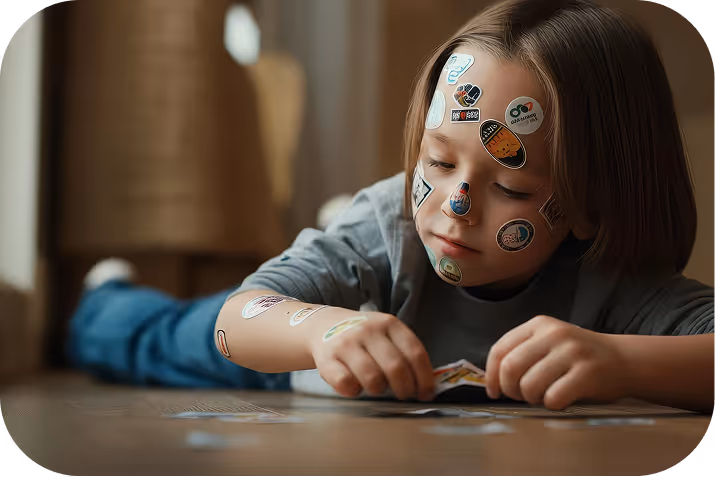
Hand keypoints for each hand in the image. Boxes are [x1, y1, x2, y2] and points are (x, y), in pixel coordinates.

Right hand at [309, 313, 434, 400]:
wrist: (322, 325)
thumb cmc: (362, 336)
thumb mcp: (385, 333)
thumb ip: (403, 352)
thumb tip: (426, 384)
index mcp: (389, 323)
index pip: (415, 352)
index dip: (424, 378)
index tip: (426, 393)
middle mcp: (368, 330)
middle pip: (396, 367)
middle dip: (404, 388)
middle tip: (404, 395)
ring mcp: (346, 343)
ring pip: (372, 378)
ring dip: (379, 390)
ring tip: (376, 387)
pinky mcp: (327, 359)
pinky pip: (346, 384)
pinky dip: (354, 391)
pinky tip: (355, 386)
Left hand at [485, 315, 630, 409]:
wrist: (625, 360)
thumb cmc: (579, 357)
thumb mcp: (549, 342)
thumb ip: (523, 352)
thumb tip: (492, 379)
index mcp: (539, 324)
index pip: (499, 349)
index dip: (491, 375)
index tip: (494, 391)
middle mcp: (553, 334)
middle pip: (510, 368)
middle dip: (510, 389)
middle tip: (520, 396)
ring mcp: (571, 352)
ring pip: (529, 385)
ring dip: (532, 398)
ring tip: (543, 396)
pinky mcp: (587, 373)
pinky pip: (553, 398)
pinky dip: (552, 405)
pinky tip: (561, 399)